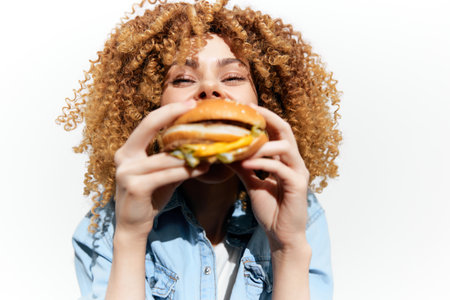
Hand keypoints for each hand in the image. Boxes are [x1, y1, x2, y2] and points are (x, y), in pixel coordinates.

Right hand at [113, 100, 208, 239]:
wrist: (133, 226)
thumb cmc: (149, 197)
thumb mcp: (161, 173)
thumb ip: (173, 159)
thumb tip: (200, 145)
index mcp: (128, 150)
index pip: (148, 123)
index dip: (168, 111)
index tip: (190, 103)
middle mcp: (124, 157)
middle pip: (148, 127)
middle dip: (172, 115)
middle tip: (195, 107)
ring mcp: (126, 172)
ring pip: (165, 157)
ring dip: (190, 153)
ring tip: (211, 148)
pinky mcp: (135, 187)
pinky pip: (167, 175)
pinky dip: (186, 171)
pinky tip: (202, 168)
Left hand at [230, 104, 309, 250]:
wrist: (281, 235)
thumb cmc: (270, 209)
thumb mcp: (252, 183)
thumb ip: (243, 167)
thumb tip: (226, 153)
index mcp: (285, 159)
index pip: (277, 131)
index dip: (264, 117)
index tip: (245, 107)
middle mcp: (294, 162)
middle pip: (285, 130)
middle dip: (268, 117)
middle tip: (249, 109)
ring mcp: (298, 173)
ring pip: (285, 147)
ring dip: (262, 144)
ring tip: (243, 145)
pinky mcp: (297, 186)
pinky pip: (280, 168)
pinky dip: (263, 163)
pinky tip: (246, 164)